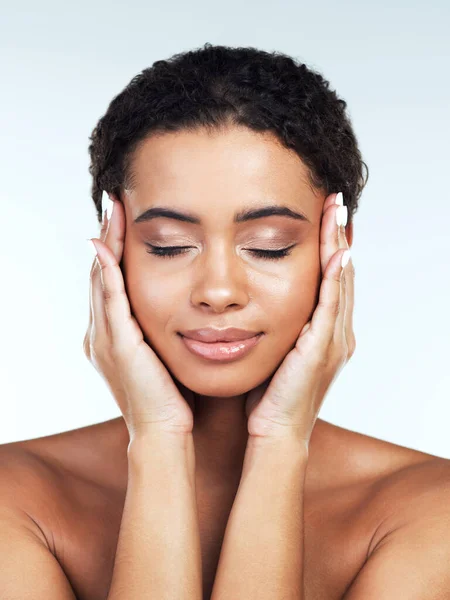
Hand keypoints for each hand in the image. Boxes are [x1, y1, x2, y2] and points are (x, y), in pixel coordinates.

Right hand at [83, 191, 195, 439]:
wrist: (163, 428)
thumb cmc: (170, 394)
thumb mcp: (162, 351)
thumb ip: (159, 328)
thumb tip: (178, 305)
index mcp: (112, 333)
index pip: (110, 280)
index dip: (114, 248)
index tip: (123, 217)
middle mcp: (102, 331)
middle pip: (101, 273)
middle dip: (107, 236)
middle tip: (113, 202)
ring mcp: (106, 338)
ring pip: (102, 280)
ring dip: (106, 244)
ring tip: (112, 211)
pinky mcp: (118, 344)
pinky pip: (110, 301)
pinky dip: (108, 273)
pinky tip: (109, 248)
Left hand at [244, 192, 354, 443]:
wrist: (274, 432)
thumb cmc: (269, 395)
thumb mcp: (275, 349)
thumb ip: (277, 324)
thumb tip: (257, 300)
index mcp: (325, 332)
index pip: (331, 279)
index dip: (330, 245)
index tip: (324, 214)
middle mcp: (336, 332)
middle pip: (341, 274)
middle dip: (339, 236)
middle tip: (336, 201)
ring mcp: (333, 341)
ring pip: (340, 283)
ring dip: (340, 246)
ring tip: (338, 212)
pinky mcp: (321, 349)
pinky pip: (331, 306)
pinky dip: (336, 279)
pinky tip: (338, 253)